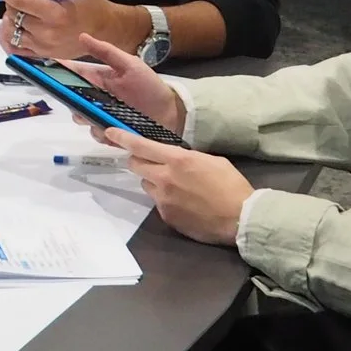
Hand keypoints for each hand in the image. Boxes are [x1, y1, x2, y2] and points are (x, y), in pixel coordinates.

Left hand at [0, 0, 144, 60]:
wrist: (104, 31)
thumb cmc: (91, 6)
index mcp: (56, 14)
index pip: (21, 3)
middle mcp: (48, 32)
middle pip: (14, 16)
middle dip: (10, 4)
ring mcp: (44, 46)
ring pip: (12, 32)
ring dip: (8, 20)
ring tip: (14, 12)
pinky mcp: (43, 55)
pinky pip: (16, 50)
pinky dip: (7, 39)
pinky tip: (9, 29)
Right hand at [60, 34, 185, 131]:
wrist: (171, 112)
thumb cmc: (150, 86)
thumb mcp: (129, 64)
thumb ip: (105, 51)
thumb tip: (81, 36)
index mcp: (98, 79)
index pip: (73, 74)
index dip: (58, 72)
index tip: (45, 72)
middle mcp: (96, 98)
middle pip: (72, 99)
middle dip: (71, 100)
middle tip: (80, 100)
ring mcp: (102, 116)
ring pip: (82, 118)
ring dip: (87, 117)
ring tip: (100, 116)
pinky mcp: (111, 133)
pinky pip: (97, 134)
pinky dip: (102, 133)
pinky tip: (112, 129)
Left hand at [95, 125, 253, 243]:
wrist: (240, 218)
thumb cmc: (231, 185)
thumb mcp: (210, 161)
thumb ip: (186, 158)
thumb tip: (174, 159)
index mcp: (177, 160)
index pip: (141, 146)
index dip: (123, 138)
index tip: (110, 132)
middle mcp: (164, 178)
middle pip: (135, 165)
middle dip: (138, 161)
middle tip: (149, 162)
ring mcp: (163, 199)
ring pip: (146, 185)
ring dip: (154, 182)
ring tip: (176, 187)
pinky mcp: (166, 217)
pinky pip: (158, 203)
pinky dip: (166, 200)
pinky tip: (185, 204)